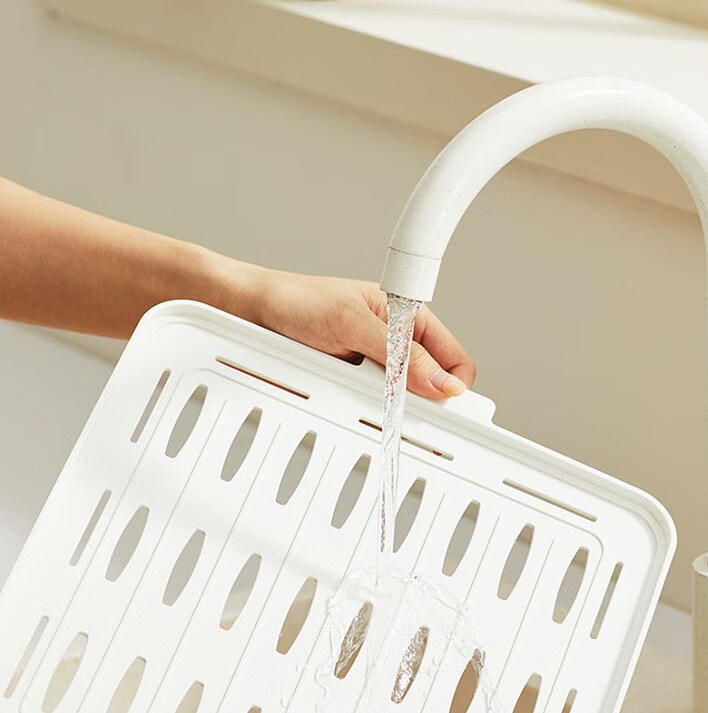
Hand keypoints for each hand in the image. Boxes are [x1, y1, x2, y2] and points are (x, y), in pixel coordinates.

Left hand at [216, 266, 476, 401]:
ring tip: (360, 396)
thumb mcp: (351, 322)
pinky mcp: (348, 387)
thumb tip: (439, 381)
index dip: (453, 386)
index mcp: (407, 317)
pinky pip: (368, 409)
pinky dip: (361, 412)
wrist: (248, 312)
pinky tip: (346, 402)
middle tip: (401, 411)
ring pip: (399, 404)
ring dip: (385, 408)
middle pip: (429, 387)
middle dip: (417, 402)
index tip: (444, 409)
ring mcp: (371, 368)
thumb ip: (398, 353)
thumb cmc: (297, 299)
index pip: (453, 358)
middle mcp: (394, 344)